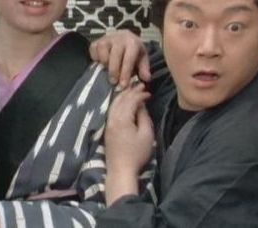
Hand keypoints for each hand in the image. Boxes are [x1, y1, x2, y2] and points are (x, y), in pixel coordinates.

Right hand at [89, 30, 150, 87]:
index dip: (125, 73)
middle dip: (114, 71)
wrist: (125, 37)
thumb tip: (146, 79)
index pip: (129, 59)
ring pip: (102, 51)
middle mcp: (119, 38)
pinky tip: (100, 64)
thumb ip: (144, 69)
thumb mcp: (142, 58)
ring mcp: (107, 38)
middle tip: (113, 82)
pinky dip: (95, 57)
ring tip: (107, 71)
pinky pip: (93, 49)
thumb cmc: (134, 51)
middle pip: (115, 55)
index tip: (123, 85)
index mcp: (132, 43)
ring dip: (104, 63)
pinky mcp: (97, 40)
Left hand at [105, 83, 154, 204]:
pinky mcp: (107, 129)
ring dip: (123, 95)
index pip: (131, 100)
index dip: (140, 94)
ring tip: (132, 91)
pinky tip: (123, 102)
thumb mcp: (146, 134)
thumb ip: (144, 117)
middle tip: (140, 86)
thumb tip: (141, 105)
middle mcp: (113, 119)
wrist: (121, 171)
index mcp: (122, 119)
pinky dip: (118, 103)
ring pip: (114, 104)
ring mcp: (108, 124)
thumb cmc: (137, 154)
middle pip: (121, 99)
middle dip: (131, 91)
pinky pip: (112, 110)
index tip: (149, 93)